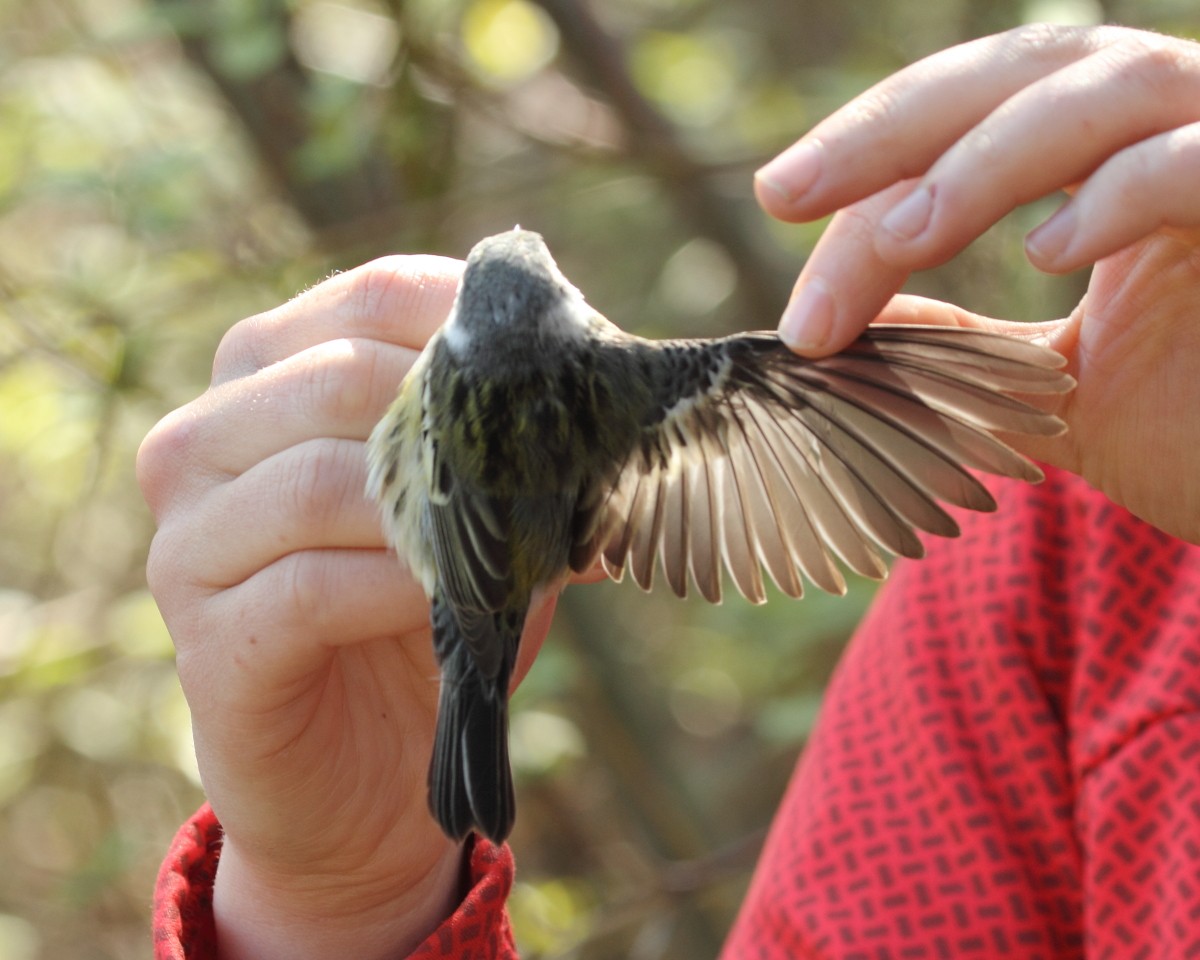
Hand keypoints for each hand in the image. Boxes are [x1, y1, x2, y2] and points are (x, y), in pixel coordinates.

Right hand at [137, 258, 554, 959]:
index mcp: (267, 378)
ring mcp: (189, 541)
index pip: (370, 295)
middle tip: (546, 465)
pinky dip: (397, 590)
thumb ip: (511, 440)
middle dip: (463, 419)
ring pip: (317, 480)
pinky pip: (307, 588)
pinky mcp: (207, 641)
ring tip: (504, 543)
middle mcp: (204, 441)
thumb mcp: (475, 509)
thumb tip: (611, 392)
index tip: (560, 361)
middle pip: (338, 374)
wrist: (367, 765)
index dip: (474, 319)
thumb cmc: (422, 612)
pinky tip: (444, 602)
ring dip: (433, 512)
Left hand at [756, 24, 1199, 542]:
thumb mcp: (1041, 379)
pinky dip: (1129, 191)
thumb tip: (850, 313)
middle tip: (786, 188)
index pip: (967, 123)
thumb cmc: (1190, 427)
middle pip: (1020, 72)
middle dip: (894, 128)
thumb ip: (957, 336)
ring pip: (1106, 90)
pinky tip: (1050, 252)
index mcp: (1108, 151)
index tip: (779, 206)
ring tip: (900, 234)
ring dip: (987, 159)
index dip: (870, 161)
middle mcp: (1174, 122)